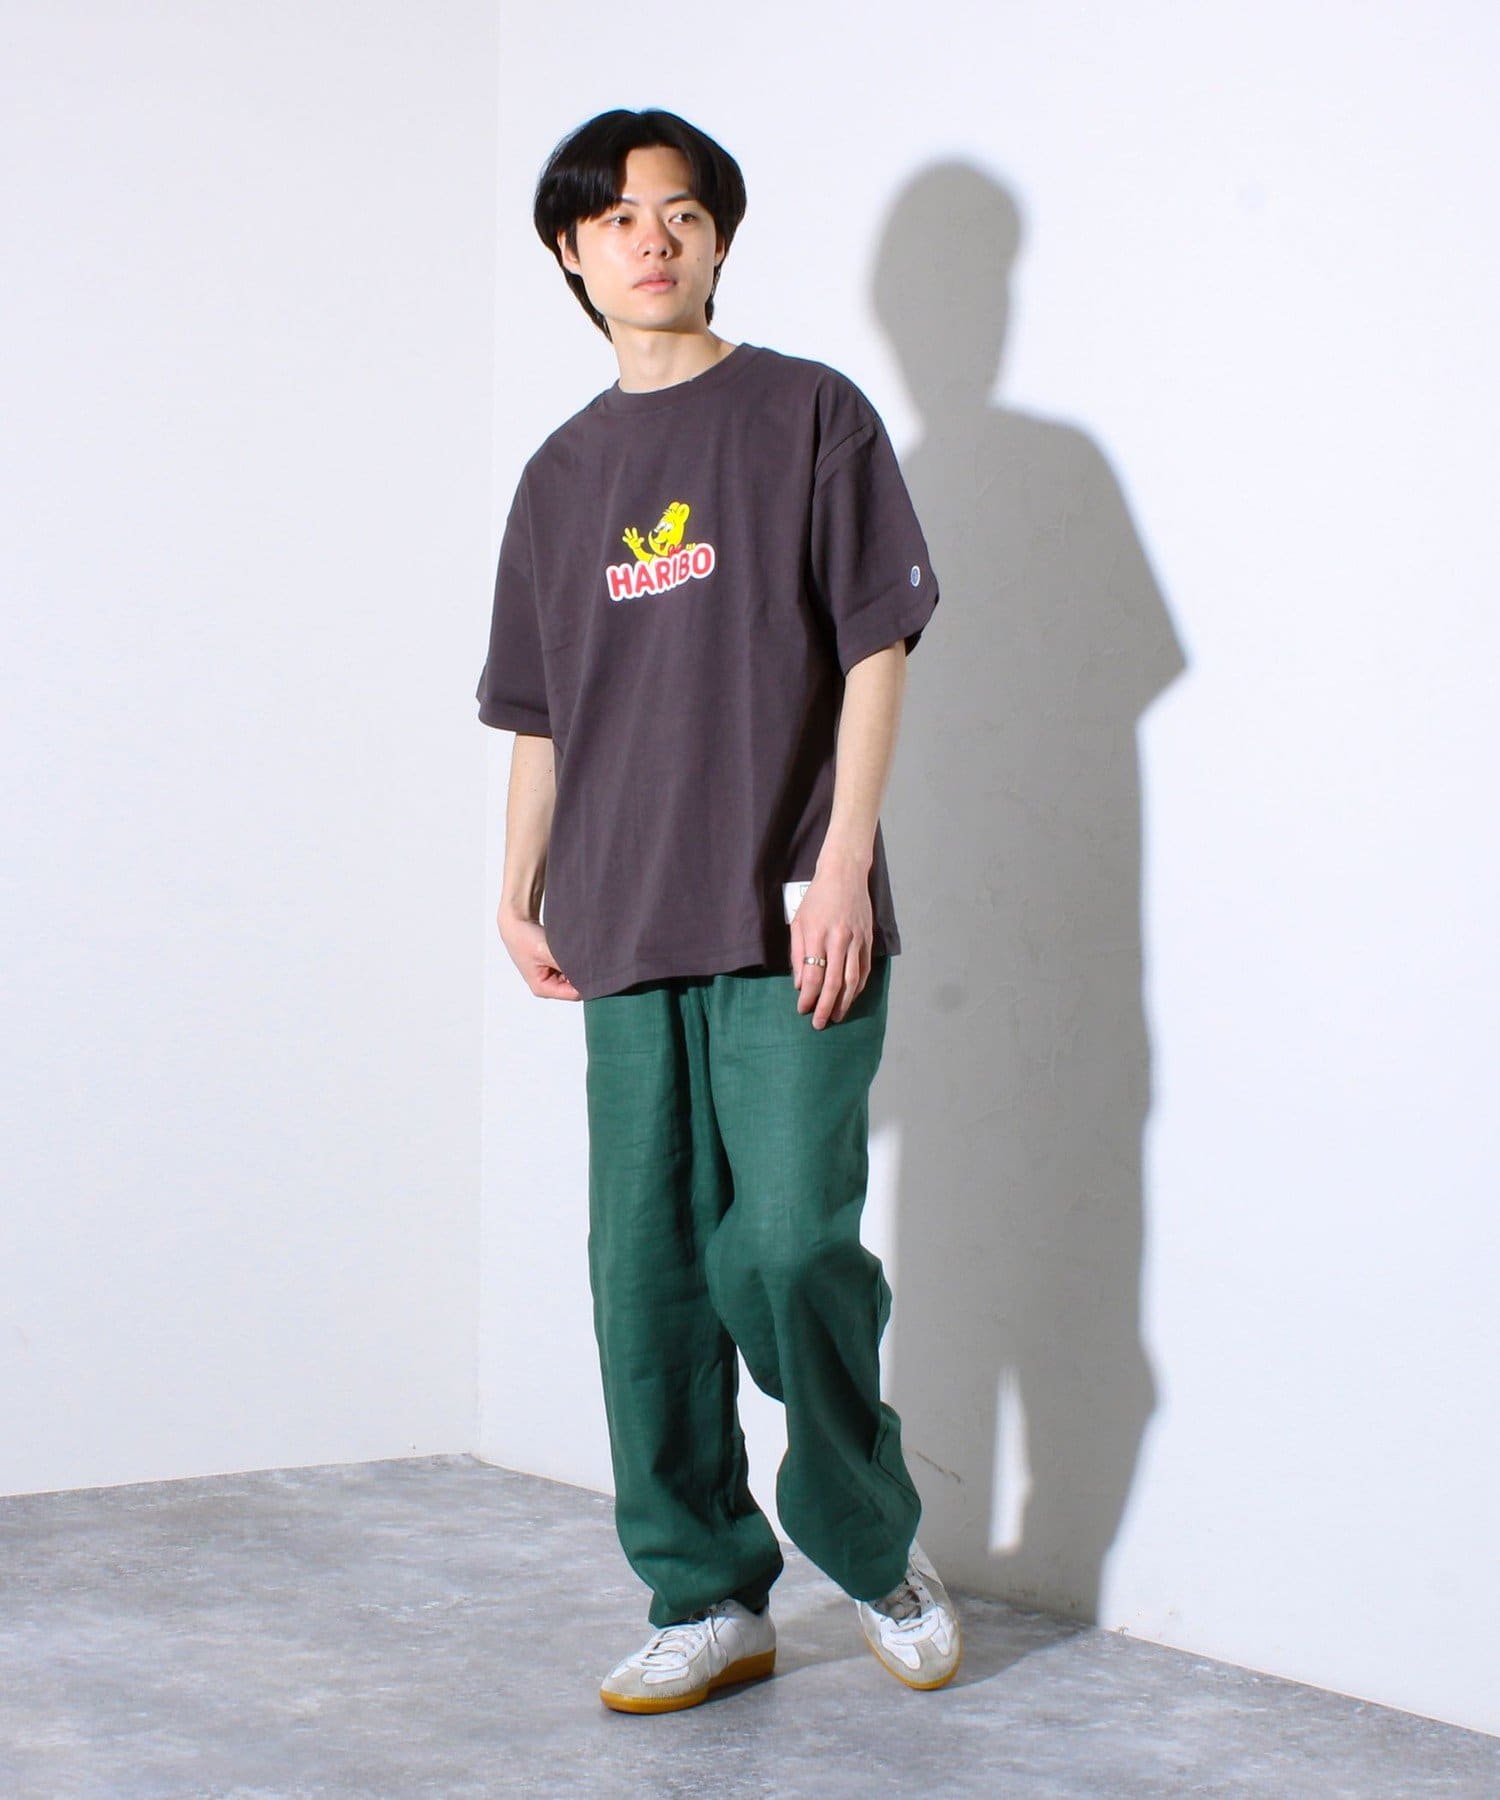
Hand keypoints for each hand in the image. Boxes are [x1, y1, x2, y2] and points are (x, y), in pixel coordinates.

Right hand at [497, 906, 580, 1000]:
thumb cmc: (524, 937)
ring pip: (575, 976)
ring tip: (571, 949)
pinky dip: (574, 958)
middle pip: (576, 986)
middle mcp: (548, 986)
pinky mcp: (555, 967)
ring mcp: (551, 977)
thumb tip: (589, 971)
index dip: (585, 981)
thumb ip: (567, 964)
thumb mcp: (547, 951)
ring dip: (577, 964)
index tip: (591, 965)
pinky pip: (572, 967)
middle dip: (581, 972)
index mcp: (542, 988)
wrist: (517, 922)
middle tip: (582, 955)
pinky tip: (569, 948)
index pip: (574, 994)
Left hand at [789, 852, 873, 1027]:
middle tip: (819, 1024)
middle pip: (834, 982)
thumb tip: (800, 984)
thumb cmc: (817, 899)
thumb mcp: (799, 922)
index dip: (808, 996)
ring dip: (844, 1002)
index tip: (802, 1009)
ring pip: (853, 980)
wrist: (845, 875)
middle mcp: (839, 940)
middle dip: (825, 1006)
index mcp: (818, 935)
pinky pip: (864, 970)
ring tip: (836, 1016)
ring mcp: (857, 941)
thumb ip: (798, 954)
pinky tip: (851, 998)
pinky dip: (858, 988)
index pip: (813, 975)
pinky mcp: (869, 941)